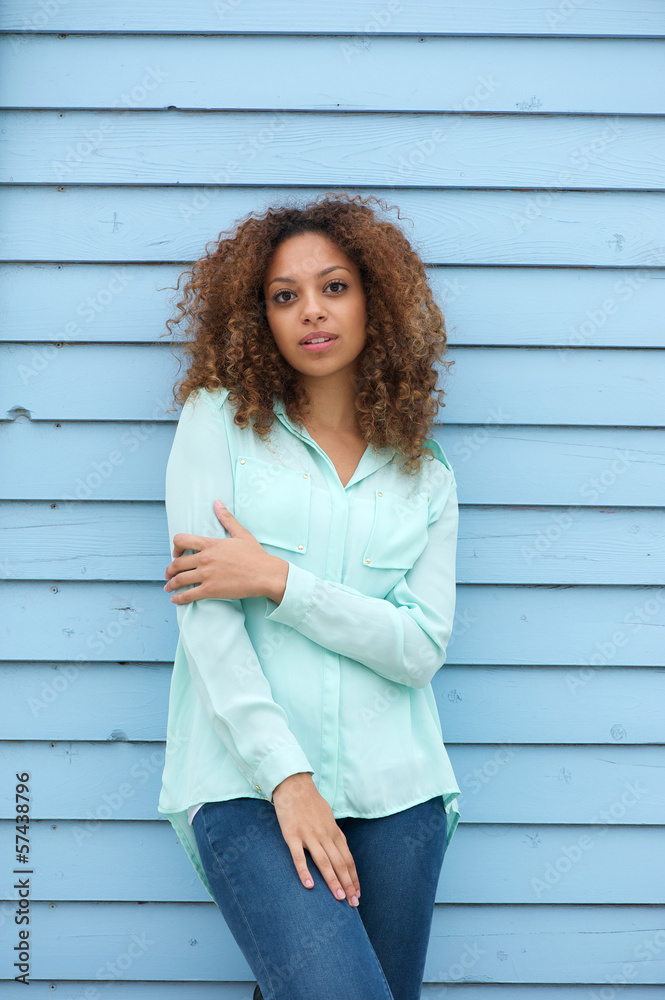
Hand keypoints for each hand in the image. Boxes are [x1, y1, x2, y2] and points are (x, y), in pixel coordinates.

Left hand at [164, 499, 288, 603]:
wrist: (265, 574)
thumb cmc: (255, 555)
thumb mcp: (241, 533)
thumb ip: (227, 518)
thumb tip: (217, 502)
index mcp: (210, 544)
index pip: (182, 540)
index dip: (175, 547)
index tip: (176, 554)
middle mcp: (205, 558)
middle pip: (177, 563)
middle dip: (170, 570)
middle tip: (168, 574)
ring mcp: (206, 575)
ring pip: (180, 579)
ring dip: (171, 584)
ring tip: (168, 588)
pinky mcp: (210, 590)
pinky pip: (189, 595)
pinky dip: (179, 598)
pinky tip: (175, 600)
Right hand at [272, 772, 360, 907]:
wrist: (293, 785)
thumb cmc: (310, 801)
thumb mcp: (328, 816)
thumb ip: (334, 833)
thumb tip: (341, 848)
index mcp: (333, 831)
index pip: (347, 858)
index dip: (353, 877)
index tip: (358, 893)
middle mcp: (324, 834)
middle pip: (339, 863)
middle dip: (348, 884)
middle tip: (353, 903)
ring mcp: (308, 835)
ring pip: (323, 862)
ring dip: (333, 881)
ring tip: (339, 898)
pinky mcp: (292, 835)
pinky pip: (299, 856)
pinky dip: (304, 871)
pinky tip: (309, 886)